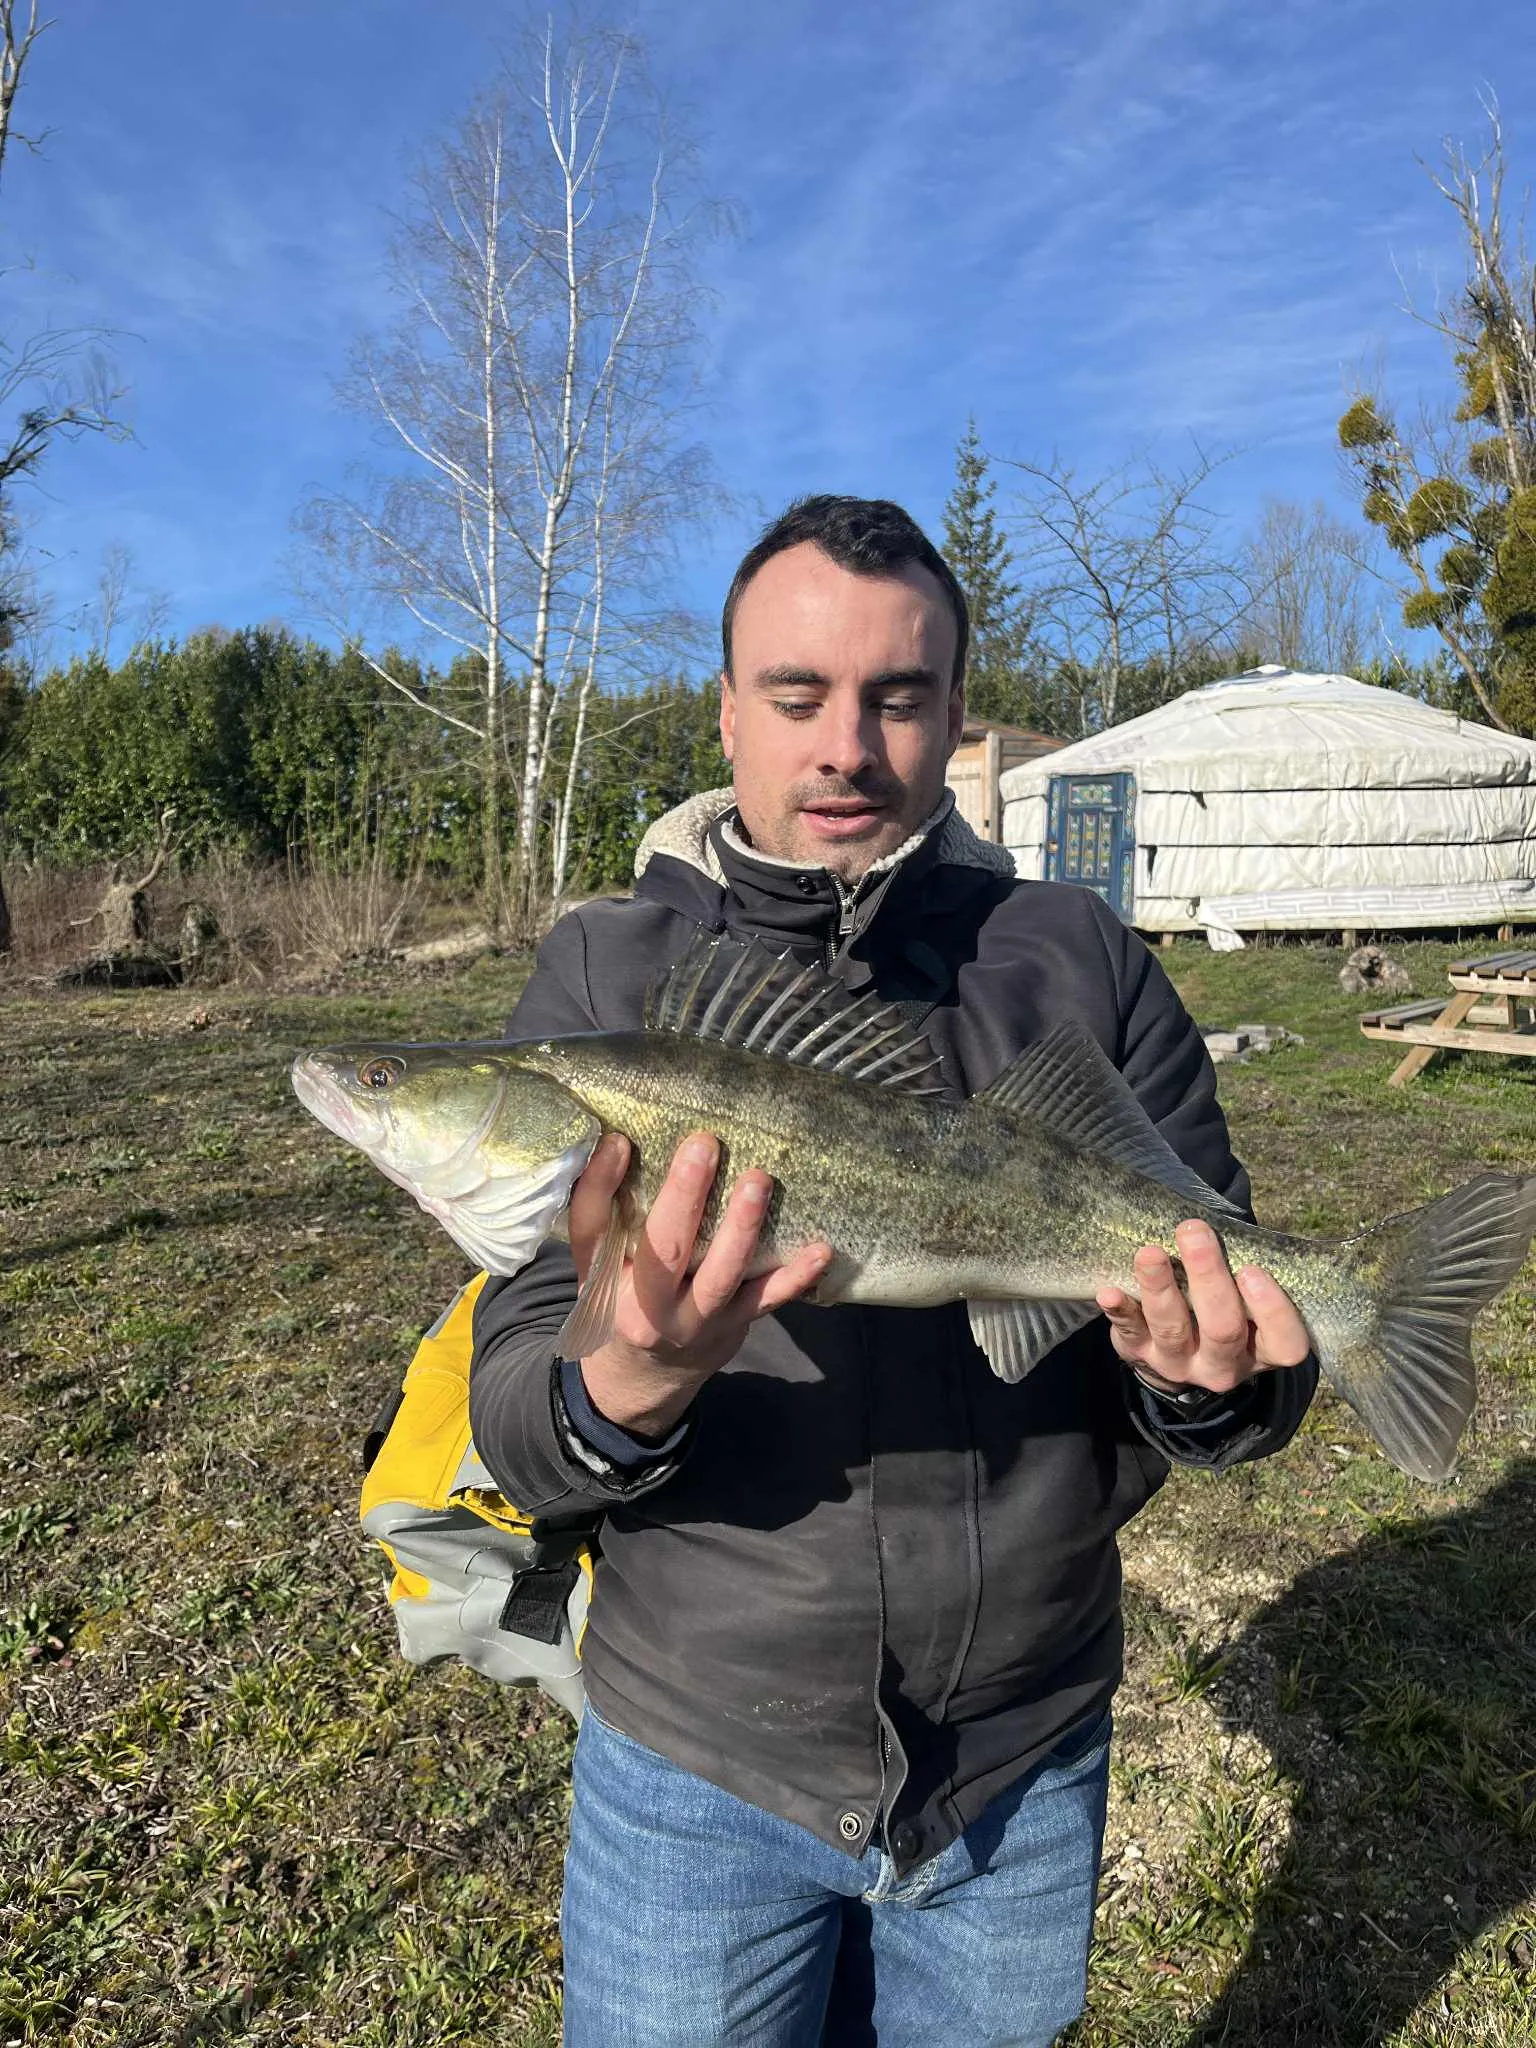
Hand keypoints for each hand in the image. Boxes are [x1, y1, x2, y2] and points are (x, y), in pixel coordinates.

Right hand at [567, 1129, 831, 1438]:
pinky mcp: (737, 1325)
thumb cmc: (621, 1297)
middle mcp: (651, 1306)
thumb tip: (612, 1141)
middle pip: (667, 1248)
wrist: (645, 1377)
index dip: (604, 1185)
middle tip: (704, 1145)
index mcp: (609, 1281)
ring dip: (742, 1228)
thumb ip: (597, 1209)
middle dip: (686, 1195)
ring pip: (721, 1275)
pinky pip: (768, 1300)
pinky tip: (821, 1250)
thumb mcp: (596, 1262)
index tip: (620, 1141)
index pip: (597, 1229)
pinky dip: (796, 1277)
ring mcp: (699, 1319)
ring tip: (758, 1182)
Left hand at [1095, 1218, 1309, 1396]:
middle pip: (1223, 1329)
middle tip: (1195, 1234)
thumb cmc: (1221, 1304)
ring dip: (1160, 1288)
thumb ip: (1245, 1268)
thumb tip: (1229, 1223)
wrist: (1178, 1350)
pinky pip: (1129, 1333)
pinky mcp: (1139, 1354)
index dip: (1272, 1310)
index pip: (1284, 1344)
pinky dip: (1120, 1311)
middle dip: (1209, 1279)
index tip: (1252, 1270)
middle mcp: (1222, 1364)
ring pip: (1172, 1329)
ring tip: (1150, 1254)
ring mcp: (1179, 1362)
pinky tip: (1109, 1292)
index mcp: (1261, 1350)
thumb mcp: (1245, 1297)